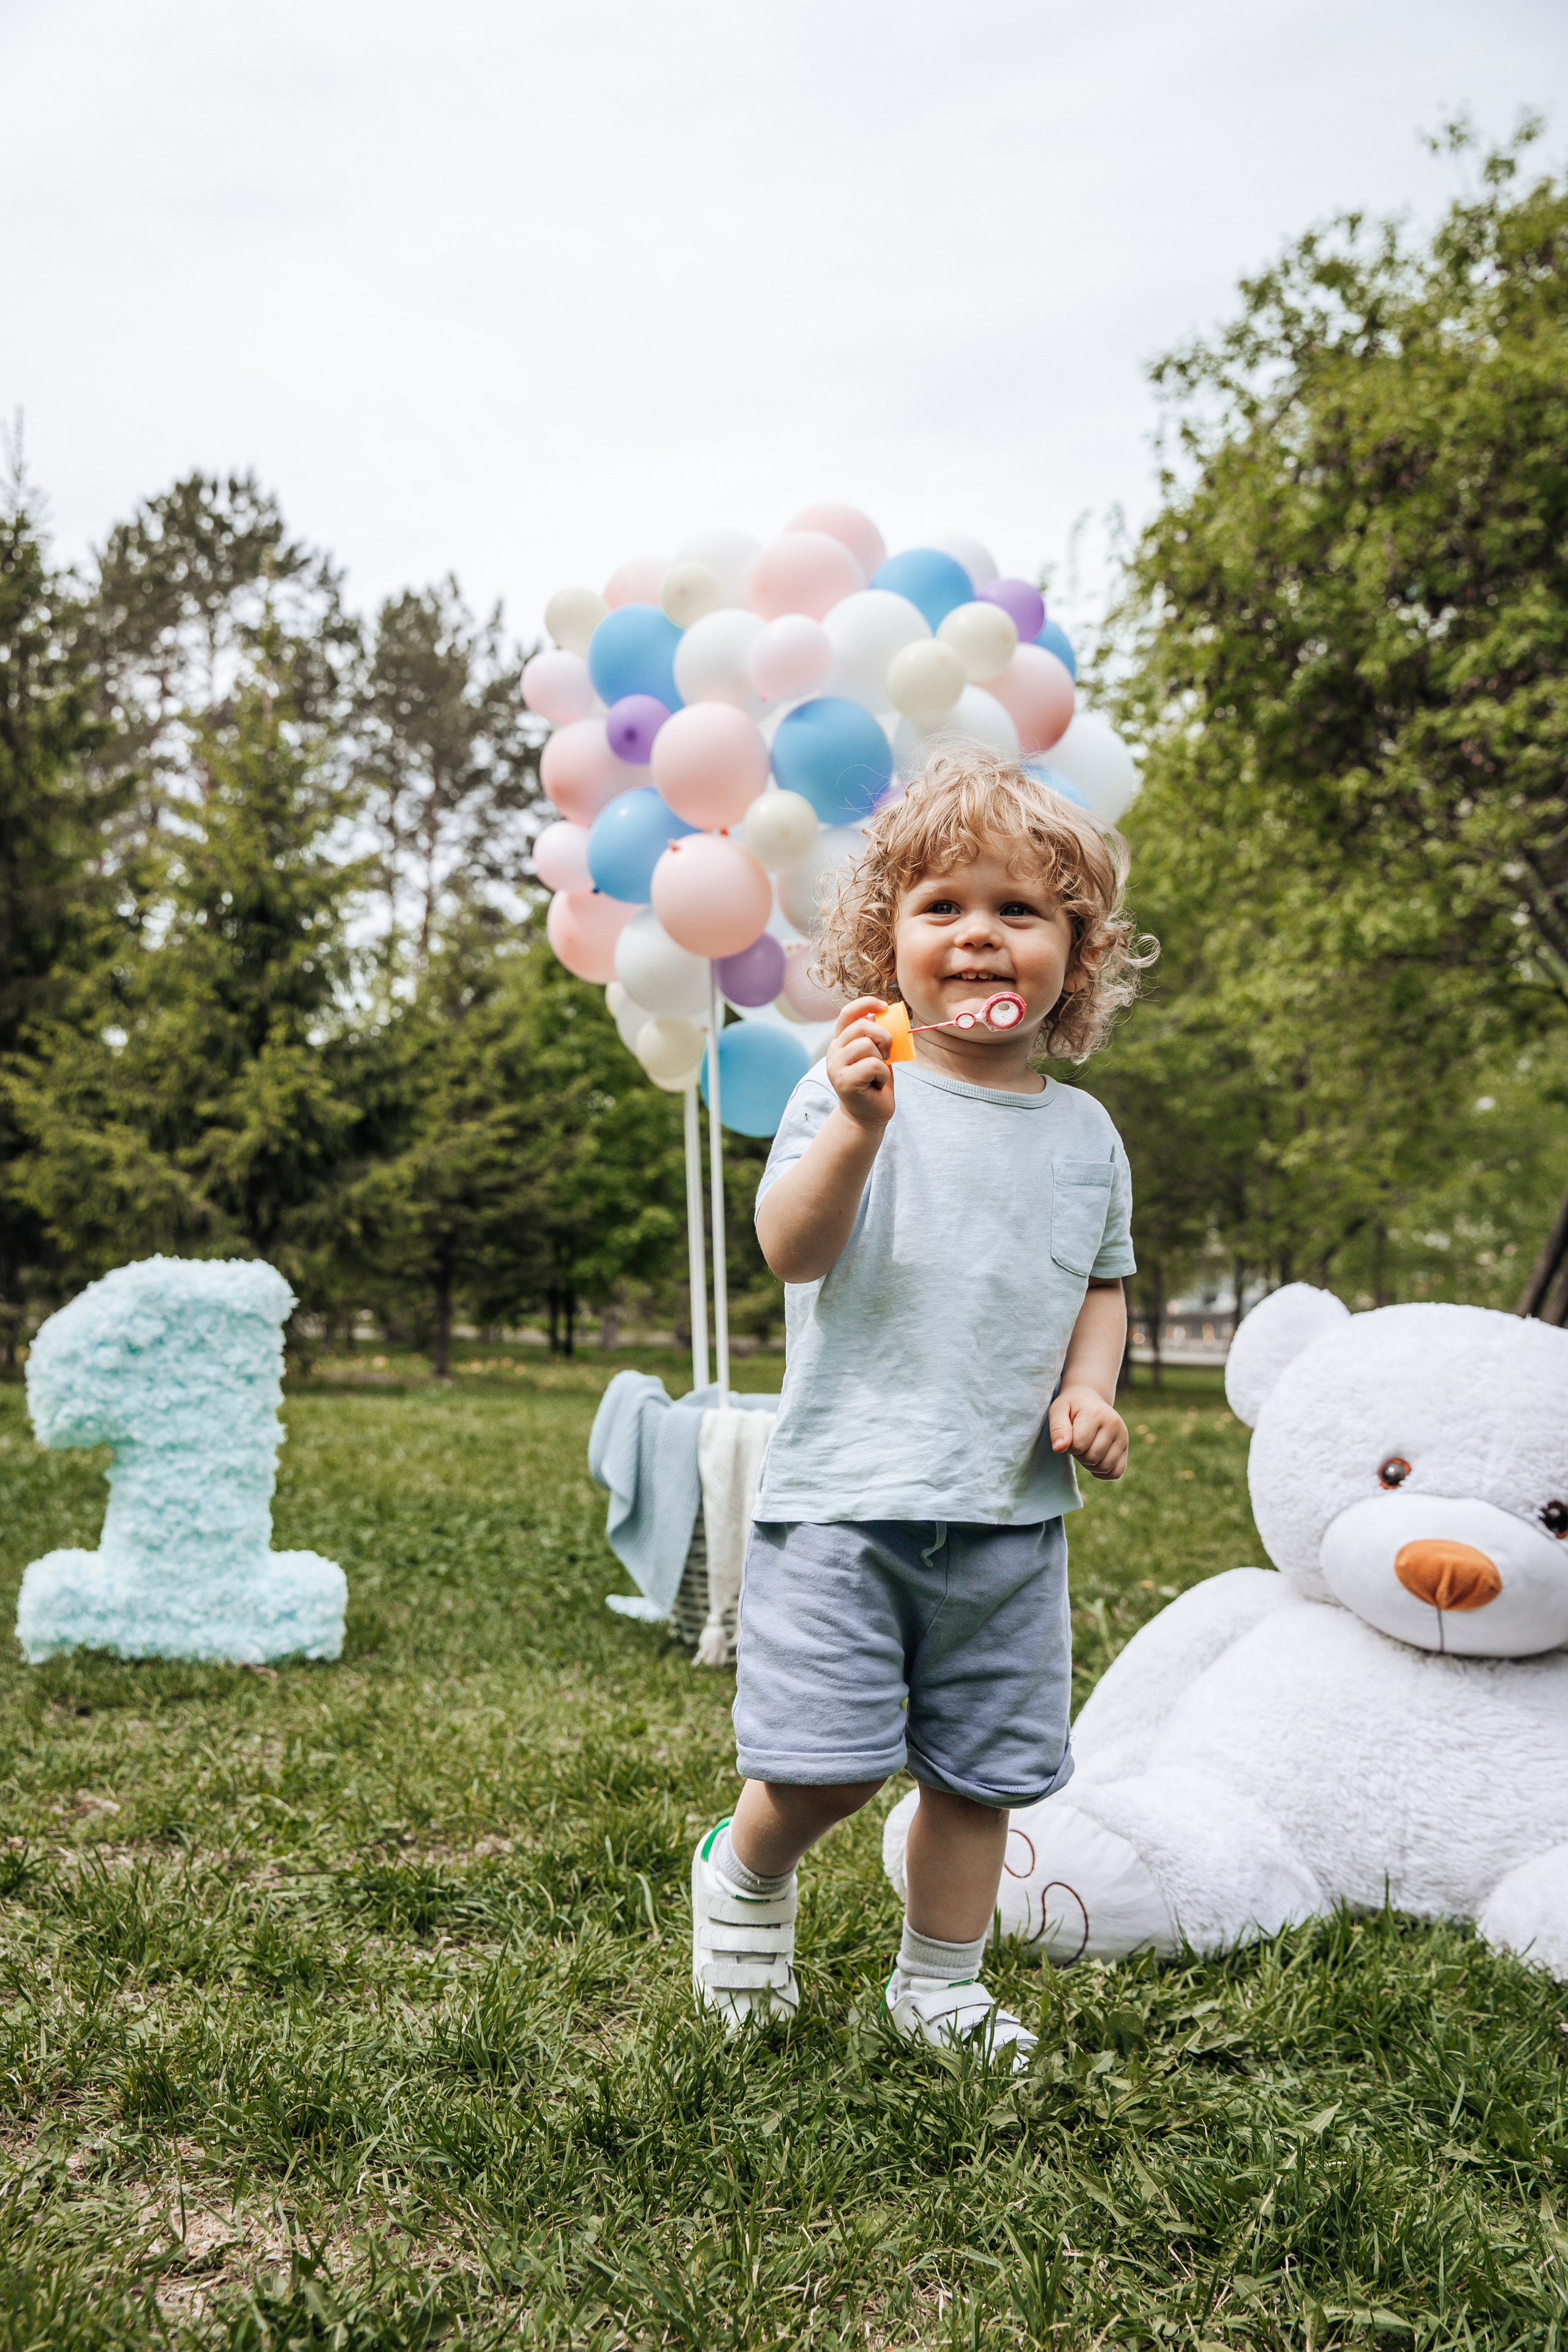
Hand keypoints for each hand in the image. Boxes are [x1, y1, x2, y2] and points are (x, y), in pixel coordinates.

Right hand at [826, 996, 896, 1129]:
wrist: (868, 1116)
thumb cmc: (874, 1084)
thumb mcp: (877, 1055)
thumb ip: (875, 1036)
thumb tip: (880, 1013)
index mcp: (841, 1041)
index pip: (848, 1013)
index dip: (866, 1003)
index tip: (883, 1006)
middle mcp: (834, 1051)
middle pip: (862, 1026)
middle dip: (883, 1037)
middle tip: (887, 1054)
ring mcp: (836, 1066)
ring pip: (868, 1045)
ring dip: (883, 1059)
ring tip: (879, 1073)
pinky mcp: (844, 1081)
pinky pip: (873, 1065)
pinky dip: (883, 1074)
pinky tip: (877, 1084)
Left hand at [1048, 1385, 1127, 1479]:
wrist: (1089, 1400)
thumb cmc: (1071, 1407)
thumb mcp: (1058, 1411)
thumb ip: (1057, 1429)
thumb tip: (1059, 1449)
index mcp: (1095, 1414)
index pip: (1078, 1445)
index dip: (1068, 1446)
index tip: (1068, 1435)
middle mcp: (1113, 1424)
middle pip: (1092, 1458)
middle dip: (1079, 1455)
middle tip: (1077, 1442)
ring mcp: (1122, 1436)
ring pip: (1105, 1467)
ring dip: (1090, 1465)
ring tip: (1086, 1449)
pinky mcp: (1126, 1447)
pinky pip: (1116, 1472)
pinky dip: (1103, 1473)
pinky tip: (1095, 1462)